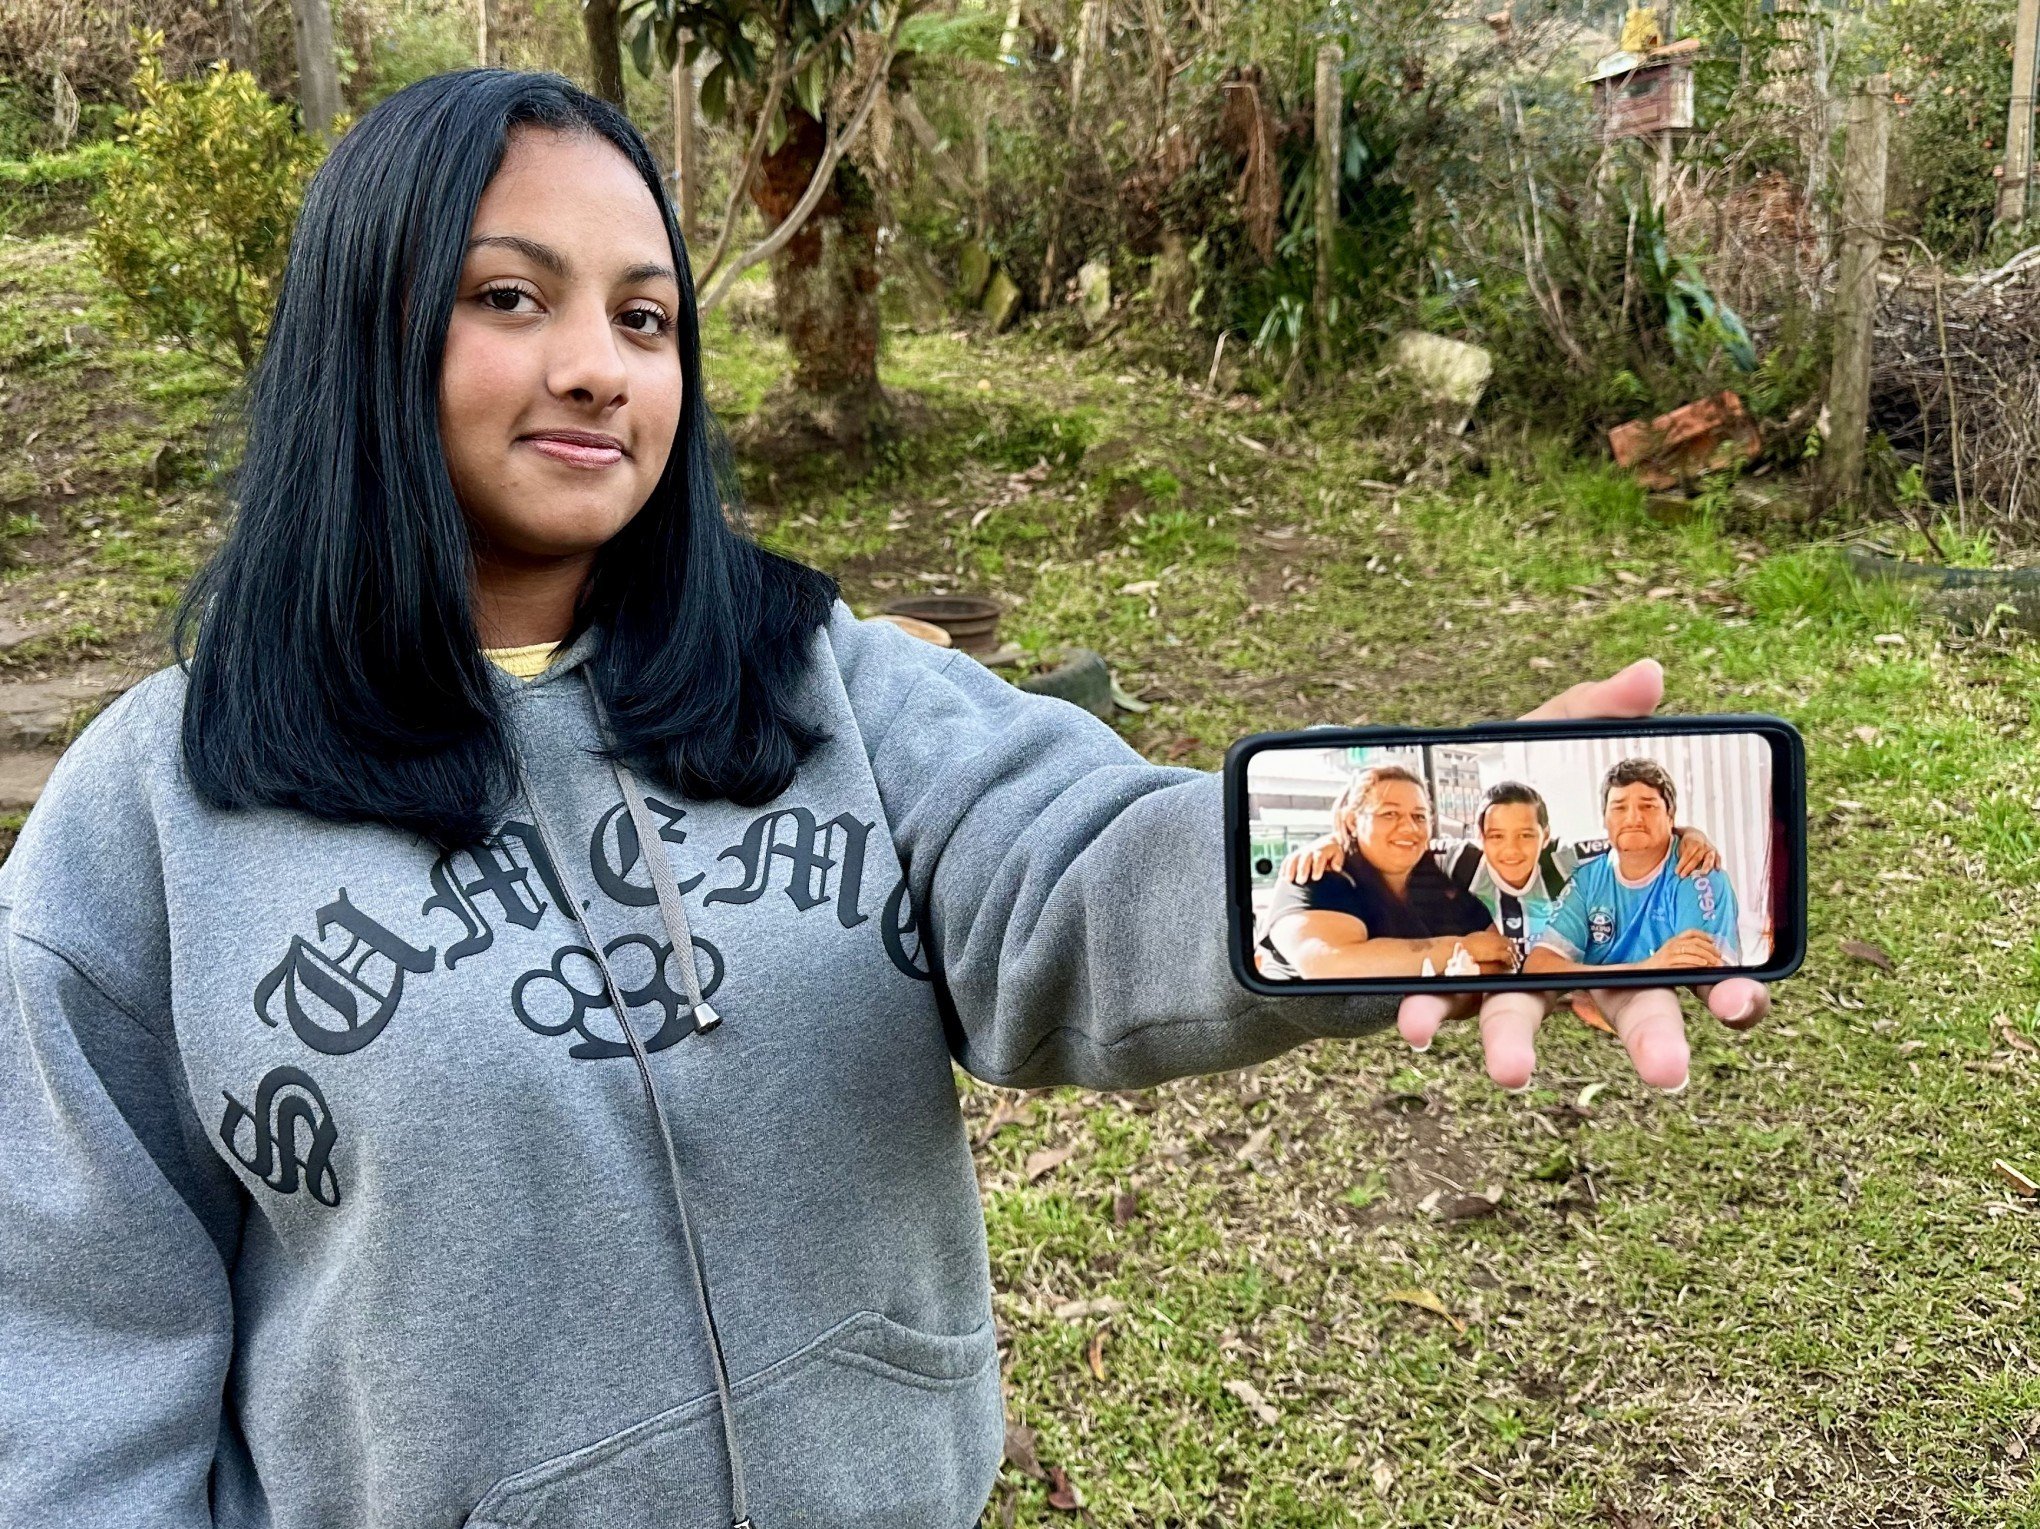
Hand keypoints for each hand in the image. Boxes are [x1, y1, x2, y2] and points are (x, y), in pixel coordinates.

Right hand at [1279, 835, 1344, 883]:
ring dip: (1290, 869)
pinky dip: (1284, 868)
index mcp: (1322, 851)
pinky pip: (1287, 860)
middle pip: (1304, 859)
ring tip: (1288, 880)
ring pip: (1294, 859)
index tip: (1315, 877)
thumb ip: (1338, 860)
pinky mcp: (1294, 856)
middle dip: (1302, 870)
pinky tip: (1282, 877)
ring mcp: (1300, 853)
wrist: (1325, 843)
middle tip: (1301, 881)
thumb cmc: (1332, 854)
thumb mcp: (1338, 854)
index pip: (1319, 857)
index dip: (1317, 867)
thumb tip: (1335, 867)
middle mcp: (1310, 851)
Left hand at [1394, 659, 1770, 1091]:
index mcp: (1630, 911)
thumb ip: (1594, 718)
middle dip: (1652, 1039)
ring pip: (1530, 1018)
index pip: (1704, 963)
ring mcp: (1515, 972)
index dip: (1732, 990)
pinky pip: (1445, 999)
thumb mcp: (1543, 748)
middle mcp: (1581, 957)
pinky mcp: (1452, 975)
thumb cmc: (1506, 795)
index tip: (1743, 1001)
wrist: (1406, 828)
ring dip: (1518, 1045)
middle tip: (1669, 1074)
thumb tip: (1650, 677)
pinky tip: (1413, 1022)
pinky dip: (1430, 1009)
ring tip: (1511, 1073)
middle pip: (1632, 1008)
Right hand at [1648, 929, 1725, 968]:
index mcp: (1673, 940)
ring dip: (1706, 957)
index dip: (1703, 935)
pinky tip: (1703, 966)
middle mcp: (1671, 945)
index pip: (1690, 932)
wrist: (1644, 972)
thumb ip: (1684, 949)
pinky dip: (1696, 964)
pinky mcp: (1667, 965)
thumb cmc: (1661, 964)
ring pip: (1691, 952)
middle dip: (1709, 950)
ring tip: (1714, 963)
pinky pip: (1685, 963)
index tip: (1713, 941)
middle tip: (1719, 957)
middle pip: (1694, 943)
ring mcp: (1669, 955)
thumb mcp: (1671, 952)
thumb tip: (1707, 951)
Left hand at [1672, 827, 1720, 877]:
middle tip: (1682, 876)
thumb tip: (1662, 840)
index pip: (1687, 854)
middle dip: (1689, 868)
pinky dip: (1718, 863)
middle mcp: (1703, 845)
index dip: (1682, 863)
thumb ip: (1672, 840)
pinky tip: (1717, 870)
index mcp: (1693, 841)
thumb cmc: (1683, 840)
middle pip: (1696, 858)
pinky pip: (1718, 858)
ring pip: (1709, 858)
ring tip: (1702, 874)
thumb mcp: (1678, 837)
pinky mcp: (1716, 853)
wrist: (1696, 834)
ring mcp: (1710, 849)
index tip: (1676, 872)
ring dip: (1706, 867)